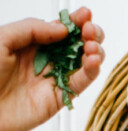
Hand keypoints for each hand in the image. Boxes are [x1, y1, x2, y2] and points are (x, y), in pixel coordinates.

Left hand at [0, 7, 104, 130]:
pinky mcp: (62, 97)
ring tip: (92, 47)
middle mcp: (47, 60)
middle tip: (89, 30)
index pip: (61, 29)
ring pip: (85, 62)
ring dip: (95, 51)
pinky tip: (93, 60)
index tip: (85, 14)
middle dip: (90, 34)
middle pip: (78, 45)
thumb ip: (31, 29)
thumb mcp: (1, 40)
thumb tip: (62, 29)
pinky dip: (93, 70)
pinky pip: (82, 82)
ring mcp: (56, 78)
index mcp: (32, 44)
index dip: (76, 21)